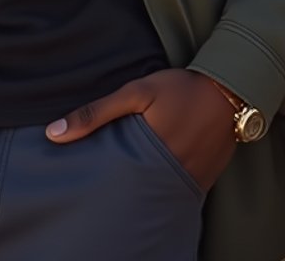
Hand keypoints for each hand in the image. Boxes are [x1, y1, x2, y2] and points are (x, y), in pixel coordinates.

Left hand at [45, 68, 237, 192]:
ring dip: (139, 189)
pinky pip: (174, 193)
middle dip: (116, 190)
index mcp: (150, 155)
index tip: (80, 178)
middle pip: (132, 194)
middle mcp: (170, 177)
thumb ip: (97, 112)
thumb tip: (54, 134)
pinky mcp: (202, 183)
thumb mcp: (137, 92)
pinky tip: (152, 176)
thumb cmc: (181, 88)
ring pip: (153, 196)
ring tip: (124, 180)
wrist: (231, 90)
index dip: (95, 181)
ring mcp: (189, 183)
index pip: (113, 182)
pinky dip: (162, 187)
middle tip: (100, 180)